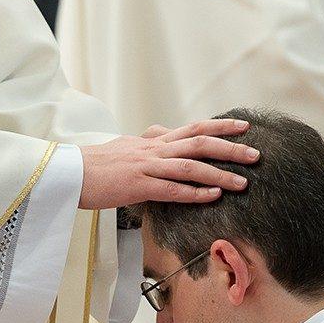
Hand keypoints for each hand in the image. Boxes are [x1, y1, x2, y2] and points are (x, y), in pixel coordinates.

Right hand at [78, 119, 260, 209]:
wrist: (67, 172)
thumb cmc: (94, 166)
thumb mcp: (124, 150)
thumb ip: (147, 146)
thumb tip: (161, 139)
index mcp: (152, 141)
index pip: (192, 128)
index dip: (220, 126)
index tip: (244, 127)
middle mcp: (153, 149)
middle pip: (198, 142)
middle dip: (230, 148)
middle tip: (256, 154)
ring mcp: (145, 166)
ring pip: (190, 165)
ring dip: (219, 173)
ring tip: (243, 182)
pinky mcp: (136, 185)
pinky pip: (171, 188)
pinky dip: (194, 192)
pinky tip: (213, 196)